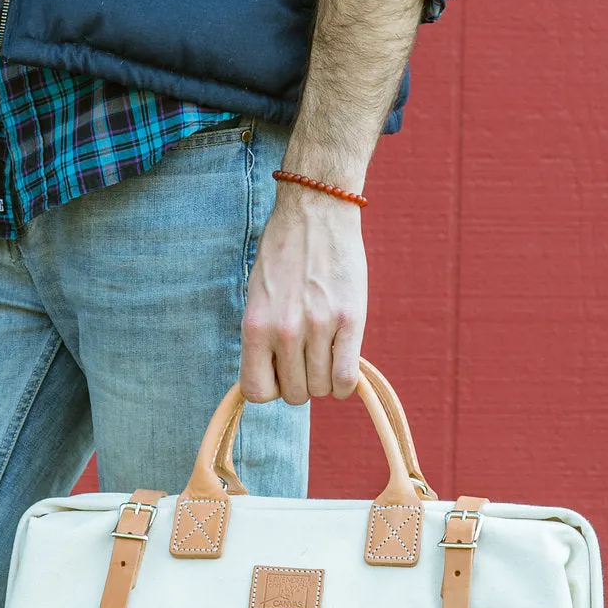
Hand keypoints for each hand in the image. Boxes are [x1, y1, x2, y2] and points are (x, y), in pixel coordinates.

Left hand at [239, 184, 366, 404]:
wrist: (316, 213)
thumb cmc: (282, 252)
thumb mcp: (258, 295)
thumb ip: (262, 336)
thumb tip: (271, 376)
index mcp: (256, 325)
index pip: (256, 391)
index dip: (270, 388)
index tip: (278, 372)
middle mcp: (285, 331)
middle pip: (294, 394)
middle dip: (300, 383)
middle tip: (305, 359)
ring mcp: (319, 327)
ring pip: (322, 388)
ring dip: (324, 380)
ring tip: (324, 355)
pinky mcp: (350, 320)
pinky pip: (347, 377)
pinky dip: (345, 383)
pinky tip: (342, 366)